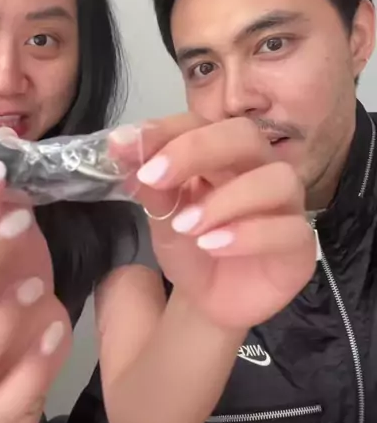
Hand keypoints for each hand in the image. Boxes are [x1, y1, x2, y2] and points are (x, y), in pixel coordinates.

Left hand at [111, 115, 315, 330]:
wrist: (209, 299)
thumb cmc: (191, 246)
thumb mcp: (161, 217)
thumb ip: (150, 184)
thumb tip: (121, 148)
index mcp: (222, 153)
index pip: (200, 123)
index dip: (164, 131)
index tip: (124, 147)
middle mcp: (259, 168)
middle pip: (245, 136)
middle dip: (197, 150)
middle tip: (155, 177)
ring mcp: (286, 204)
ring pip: (275, 179)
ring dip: (225, 199)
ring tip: (185, 226)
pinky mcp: (300, 244)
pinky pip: (288, 229)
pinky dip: (247, 234)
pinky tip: (212, 246)